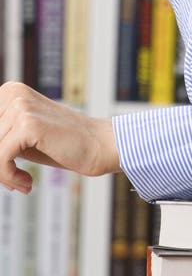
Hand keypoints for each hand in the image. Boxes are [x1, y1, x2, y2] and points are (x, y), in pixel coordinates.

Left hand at [0, 82, 120, 192]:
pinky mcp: (28, 124)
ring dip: (4, 176)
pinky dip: (9, 177)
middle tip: (12, 179)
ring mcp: (20, 106)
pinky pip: (0, 159)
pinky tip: (27, 183)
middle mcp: (12, 93)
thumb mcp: (19, 139)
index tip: (5, 168)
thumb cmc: (60, 145)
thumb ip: (0, 139)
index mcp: (9, 92)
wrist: (97, 146)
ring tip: (22, 182)